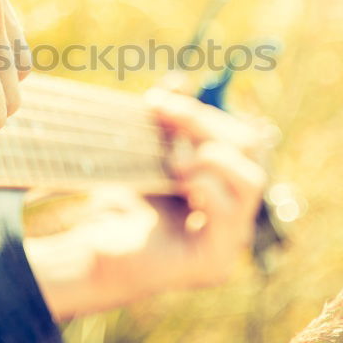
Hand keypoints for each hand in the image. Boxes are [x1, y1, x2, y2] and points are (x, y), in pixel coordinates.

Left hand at [139, 88, 267, 288]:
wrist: (92, 255)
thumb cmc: (120, 205)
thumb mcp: (148, 156)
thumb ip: (167, 123)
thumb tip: (180, 81)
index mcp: (225, 184)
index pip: (238, 136)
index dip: (204, 113)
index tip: (159, 100)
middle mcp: (234, 212)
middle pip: (249, 151)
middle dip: (206, 124)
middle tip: (164, 115)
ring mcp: (229, 241)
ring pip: (251, 180)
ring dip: (213, 157)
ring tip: (175, 160)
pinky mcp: (215, 262)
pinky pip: (229, 213)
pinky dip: (206, 187)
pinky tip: (180, 182)